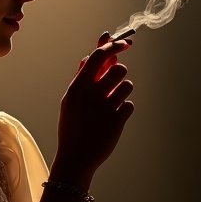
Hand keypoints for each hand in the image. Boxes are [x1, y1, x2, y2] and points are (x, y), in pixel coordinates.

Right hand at [53, 31, 133, 181]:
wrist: (75, 158)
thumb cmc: (73, 127)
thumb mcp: (71, 100)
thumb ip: (82, 77)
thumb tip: (92, 56)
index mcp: (77, 87)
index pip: (99, 56)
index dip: (114, 46)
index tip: (124, 44)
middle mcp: (91, 94)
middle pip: (119, 69)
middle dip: (120, 73)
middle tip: (114, 83)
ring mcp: (104, 107)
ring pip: (127, 85)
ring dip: (123, 92)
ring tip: (112, 103)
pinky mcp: (117, 121)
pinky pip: (129, 104)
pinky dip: (124, 110)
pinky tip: (113, 120)